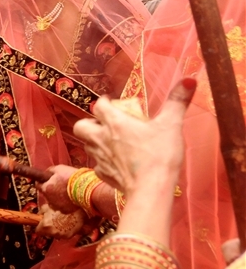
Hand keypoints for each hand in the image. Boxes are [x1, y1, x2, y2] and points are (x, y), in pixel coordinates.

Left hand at [35, 204, 85, 238]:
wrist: (78, 209)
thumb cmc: (62, 206)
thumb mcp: (47, 206)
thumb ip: (40, 213)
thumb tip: (38, 216)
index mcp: (45, 225)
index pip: (37, 231)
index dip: (39, 227)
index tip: (41, 224)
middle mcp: (52, 232)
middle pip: (46, 234)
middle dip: (47, 228)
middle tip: (52, 221)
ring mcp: (60, 235)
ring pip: (54, 235)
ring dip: (55, 230)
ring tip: (60, 221)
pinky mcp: (68, 236)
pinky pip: (63, 235)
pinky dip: (63, 231)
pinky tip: (66, 224)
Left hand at [40, 164, 80, 213]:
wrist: (86, 188)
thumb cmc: (72, 177)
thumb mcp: (59, 168)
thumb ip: (50, 171)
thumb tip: (46, 172)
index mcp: (46, 188)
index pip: (38, 186)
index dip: (42, 182)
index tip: (46, 181)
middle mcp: (49, 199)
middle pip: (46, 194)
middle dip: (50, 190)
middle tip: (59, 186)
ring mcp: (57, 206)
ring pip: (53, 202)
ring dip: (56, 198)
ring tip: (65, 193)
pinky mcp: (65, 211)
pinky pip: (61, 207)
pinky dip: (64, 204)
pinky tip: (70, 199)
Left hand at [73, 79, 194, 196]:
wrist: (151, 189)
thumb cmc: (159, 154)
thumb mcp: (171, 125)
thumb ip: (177, 102)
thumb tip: (188, 80)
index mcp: (114, 122)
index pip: (99, 106)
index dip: (104, 102)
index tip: (111, 102)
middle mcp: (101, 138)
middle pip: (81, 126)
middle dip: (89, 122)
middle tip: (104, 123)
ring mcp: (99, 158)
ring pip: (87, 145)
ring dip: (94, 141)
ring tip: (110, 141)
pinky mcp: (103, 175)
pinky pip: (98, 165)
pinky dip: (103, 162)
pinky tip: (116, 163)